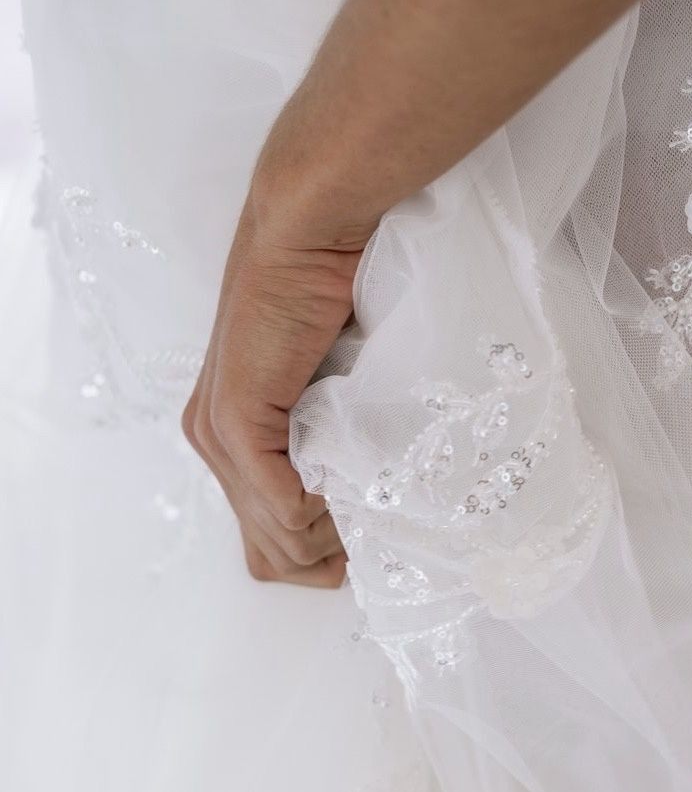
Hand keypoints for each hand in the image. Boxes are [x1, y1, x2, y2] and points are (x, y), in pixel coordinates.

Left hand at [183, 195, 365, 587]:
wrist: (310, 234)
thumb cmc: (333, 292)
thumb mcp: (332, 380)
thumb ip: (332, 432)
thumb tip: (368, 494)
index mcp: (230, 435)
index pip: (264, 541)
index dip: (318, 556)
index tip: (369, 541)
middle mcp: (212, 442)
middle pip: (268, 553)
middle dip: (326, 558)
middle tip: (379, 535)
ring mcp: (219, 435)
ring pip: (276, 535)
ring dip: (332, 533)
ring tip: (375, 507)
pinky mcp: (235, 421)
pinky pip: (279, 502)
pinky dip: (320, 509)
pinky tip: (350, 486)